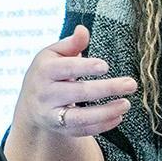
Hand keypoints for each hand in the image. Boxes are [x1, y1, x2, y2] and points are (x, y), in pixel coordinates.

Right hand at [16, 25, 137, 137]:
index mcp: (44, 70)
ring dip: (106, 112)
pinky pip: (82, 130)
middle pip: (78, 92)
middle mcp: (45, 94)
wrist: (30, 103)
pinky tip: (118, 116)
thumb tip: (83, 30)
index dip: (85, 67)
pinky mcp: (61, 129)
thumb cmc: (49, 72)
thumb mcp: (53, 54)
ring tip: (126, 104)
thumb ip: (71, 44)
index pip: (66, 68)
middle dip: (107, 88)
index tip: (106, 66)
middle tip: (131, 84)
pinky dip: (102, 126)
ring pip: (80, 117)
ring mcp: (52, 114)